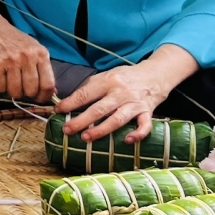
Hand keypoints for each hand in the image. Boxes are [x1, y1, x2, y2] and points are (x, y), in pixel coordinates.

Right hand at [0, 10, 54, 101]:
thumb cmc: (14, 39)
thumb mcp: (33, 49)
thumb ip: (42, 68)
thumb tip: (52, 91)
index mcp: (40, 53)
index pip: (48, 83)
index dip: (44, 96)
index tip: (39, 98)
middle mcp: (28, 57)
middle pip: (31, 90)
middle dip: (26, 94)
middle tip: (21, 89)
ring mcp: (11, 60)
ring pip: (15, 91)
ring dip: (12, 92)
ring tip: (9, 83)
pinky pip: (0, 87)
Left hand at [55, 64, 172, 142]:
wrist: (155, 74)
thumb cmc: (126, 77)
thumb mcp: (107, 75)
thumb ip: (90, 86)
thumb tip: (68, 99)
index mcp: (108, 81)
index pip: (86, 93)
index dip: (70, 103)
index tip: (58, 111)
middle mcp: (121, 92)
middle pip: (99, 109)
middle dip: (81, 120)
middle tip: (67, 130)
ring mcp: (135, 103)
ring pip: (117, 119)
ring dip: (101, 130)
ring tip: (86, 138)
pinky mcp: (148, 111)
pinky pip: (144, 125)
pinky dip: (138, 134)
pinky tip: (127, 140)